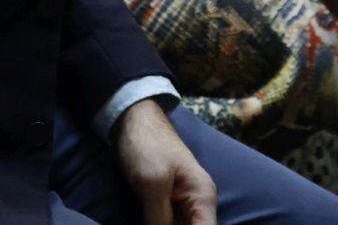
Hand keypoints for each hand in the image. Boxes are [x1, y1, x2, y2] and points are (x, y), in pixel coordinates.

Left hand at [113, 99, 216, 224]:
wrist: (135, 122)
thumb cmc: (148, 146)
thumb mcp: (153, 184)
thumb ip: (160, 219)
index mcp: (202, 197)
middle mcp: (198, 204)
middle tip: (152, 221)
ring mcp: (184, 205)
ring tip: (149, 217)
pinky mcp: (169, 206)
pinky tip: (149, 221)